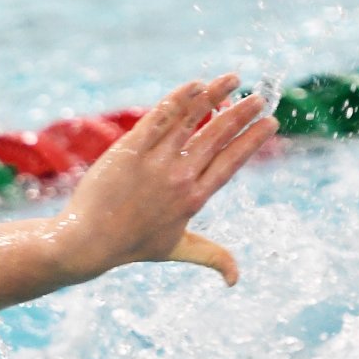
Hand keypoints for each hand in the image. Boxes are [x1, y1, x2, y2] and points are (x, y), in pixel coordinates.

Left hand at [54, 74, 279, 285]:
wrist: (87, 242)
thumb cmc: (129, 246)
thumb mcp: (176, 250)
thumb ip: (211, 256)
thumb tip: (236, 280)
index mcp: (194, 198)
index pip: (231, 162)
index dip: (252, 141)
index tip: (271, 124)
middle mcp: (179, 178)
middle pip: (218, 137)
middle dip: (243, 114)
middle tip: (261, 98)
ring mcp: (154, 162)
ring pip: (191, 121)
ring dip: (215, 96)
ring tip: (234, 78)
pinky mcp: (129, 151)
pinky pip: (159, 118)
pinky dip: (178, 100)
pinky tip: (195, 85)